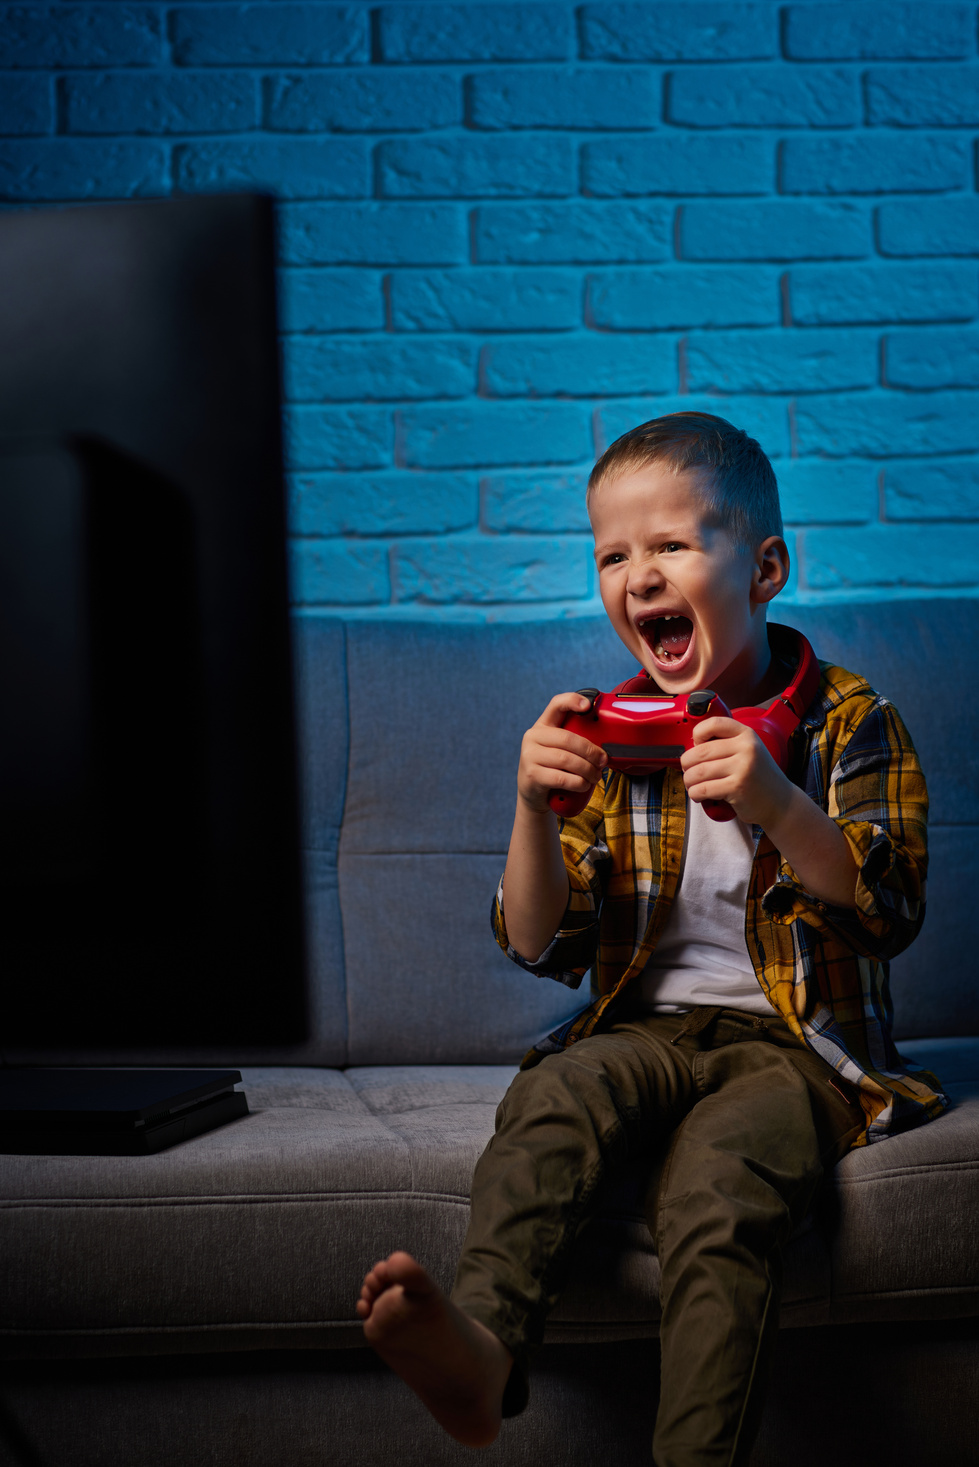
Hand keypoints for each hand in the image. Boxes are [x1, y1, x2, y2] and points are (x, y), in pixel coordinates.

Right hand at [517, 693, 607, 814]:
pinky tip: (583, 784)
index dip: (572, 701)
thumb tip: (605, 749)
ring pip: (566, 759)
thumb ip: (576, 743)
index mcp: (543, 725)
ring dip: (587, 770)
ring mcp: (529, 755)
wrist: (534, 795)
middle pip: (567, 738)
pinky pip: (562, 778)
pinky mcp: (532, 775)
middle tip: (602, 762)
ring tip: (595, 776)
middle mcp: (533, 737)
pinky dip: (578, 782)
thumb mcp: (561, 751)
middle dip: (590, 751)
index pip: (556, 704)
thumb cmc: (554, 770)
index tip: (587, 706)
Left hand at [680, 717, 789, 827]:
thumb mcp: (748, 751)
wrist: (780, 802)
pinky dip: (695, 794)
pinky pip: (703, 789)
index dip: (697, 733)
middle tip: (689, 771)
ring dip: (689, 781)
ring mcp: (743, 768)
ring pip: (698, 772)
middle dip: (687, 764)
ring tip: (693, 785)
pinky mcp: (737, 788)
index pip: (713, 723)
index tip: (696, 745)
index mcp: (746, 734)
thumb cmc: (758, 777)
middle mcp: (746, 748)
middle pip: (699, 751)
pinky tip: (700, 795)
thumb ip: (726, 743)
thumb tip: (691, 745)